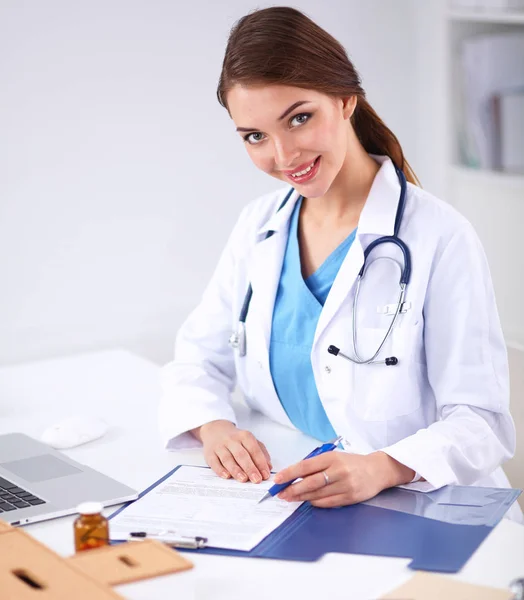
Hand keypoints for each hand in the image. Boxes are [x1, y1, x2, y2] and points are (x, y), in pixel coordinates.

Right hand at [194, 420, 271, 483]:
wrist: (216, 430)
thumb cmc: (236, 440)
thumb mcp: (250, 441)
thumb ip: (261, 452)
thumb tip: (269, 467)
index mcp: (244, 436)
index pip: (254, 450)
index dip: (260, 463)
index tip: (265, 475)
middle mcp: (232, 440)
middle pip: (241, 455)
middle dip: (250, 468)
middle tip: (256, 480)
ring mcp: (219, 446)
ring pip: (228, 459)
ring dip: (236, 470)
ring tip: (243, 479)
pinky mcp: (210, 454)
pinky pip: (214, 462)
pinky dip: (220, 470)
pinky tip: (226, 476)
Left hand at [273, 451, 414, 507]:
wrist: (378, 470)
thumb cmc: (352, 462)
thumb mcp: (335, 457)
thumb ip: (317, 464)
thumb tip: (295, 475)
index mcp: (332, 458)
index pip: (306, 466)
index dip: (290, 473)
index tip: (279, 479)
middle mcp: (338, 471)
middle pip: (310, 482)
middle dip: (293, 489)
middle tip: (281, 493)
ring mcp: (345, 485)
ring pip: (317, 494)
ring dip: (301, 497)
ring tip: (290, 498)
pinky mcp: (350, 498)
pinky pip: (327, 502)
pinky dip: (315, 502)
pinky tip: (307, 501)